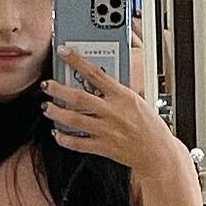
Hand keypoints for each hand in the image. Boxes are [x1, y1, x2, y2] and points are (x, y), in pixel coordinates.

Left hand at [42, 26, 179, 179]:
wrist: (158, 153)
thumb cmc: (150, 126)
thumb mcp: (137, 100)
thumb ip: (117, 92)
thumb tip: (97, 81)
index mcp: (122, 96)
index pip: (96, 74)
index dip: (77, 61)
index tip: (64, 52)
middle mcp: (112, 112)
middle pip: (79, 98)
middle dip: (58, 90)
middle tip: (47, 85)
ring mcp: (106, 130)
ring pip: (74, 120)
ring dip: (56, 113)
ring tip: (47, 108)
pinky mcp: (103, 147)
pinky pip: (78, 143)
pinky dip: (64, 139)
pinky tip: (57, 133)